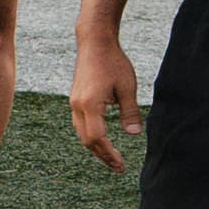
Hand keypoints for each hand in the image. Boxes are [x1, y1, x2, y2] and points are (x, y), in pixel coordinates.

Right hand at [71, 40, 140, 167]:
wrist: (94, 42)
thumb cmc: (113, 61)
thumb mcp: (127, 87)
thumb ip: (130, 112)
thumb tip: (134, 134)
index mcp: (90, 104)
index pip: (98, 138)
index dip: (110, 154)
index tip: (121, 164)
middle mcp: (77, 106)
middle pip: (87, 140)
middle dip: (102, 155)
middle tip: (118, 166)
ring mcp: (74, 103)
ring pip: (81, 134)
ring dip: (96, 147)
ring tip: (111, 156)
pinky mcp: (75, 99)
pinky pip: (80, 124)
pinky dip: (91, 135)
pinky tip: (102, 138)